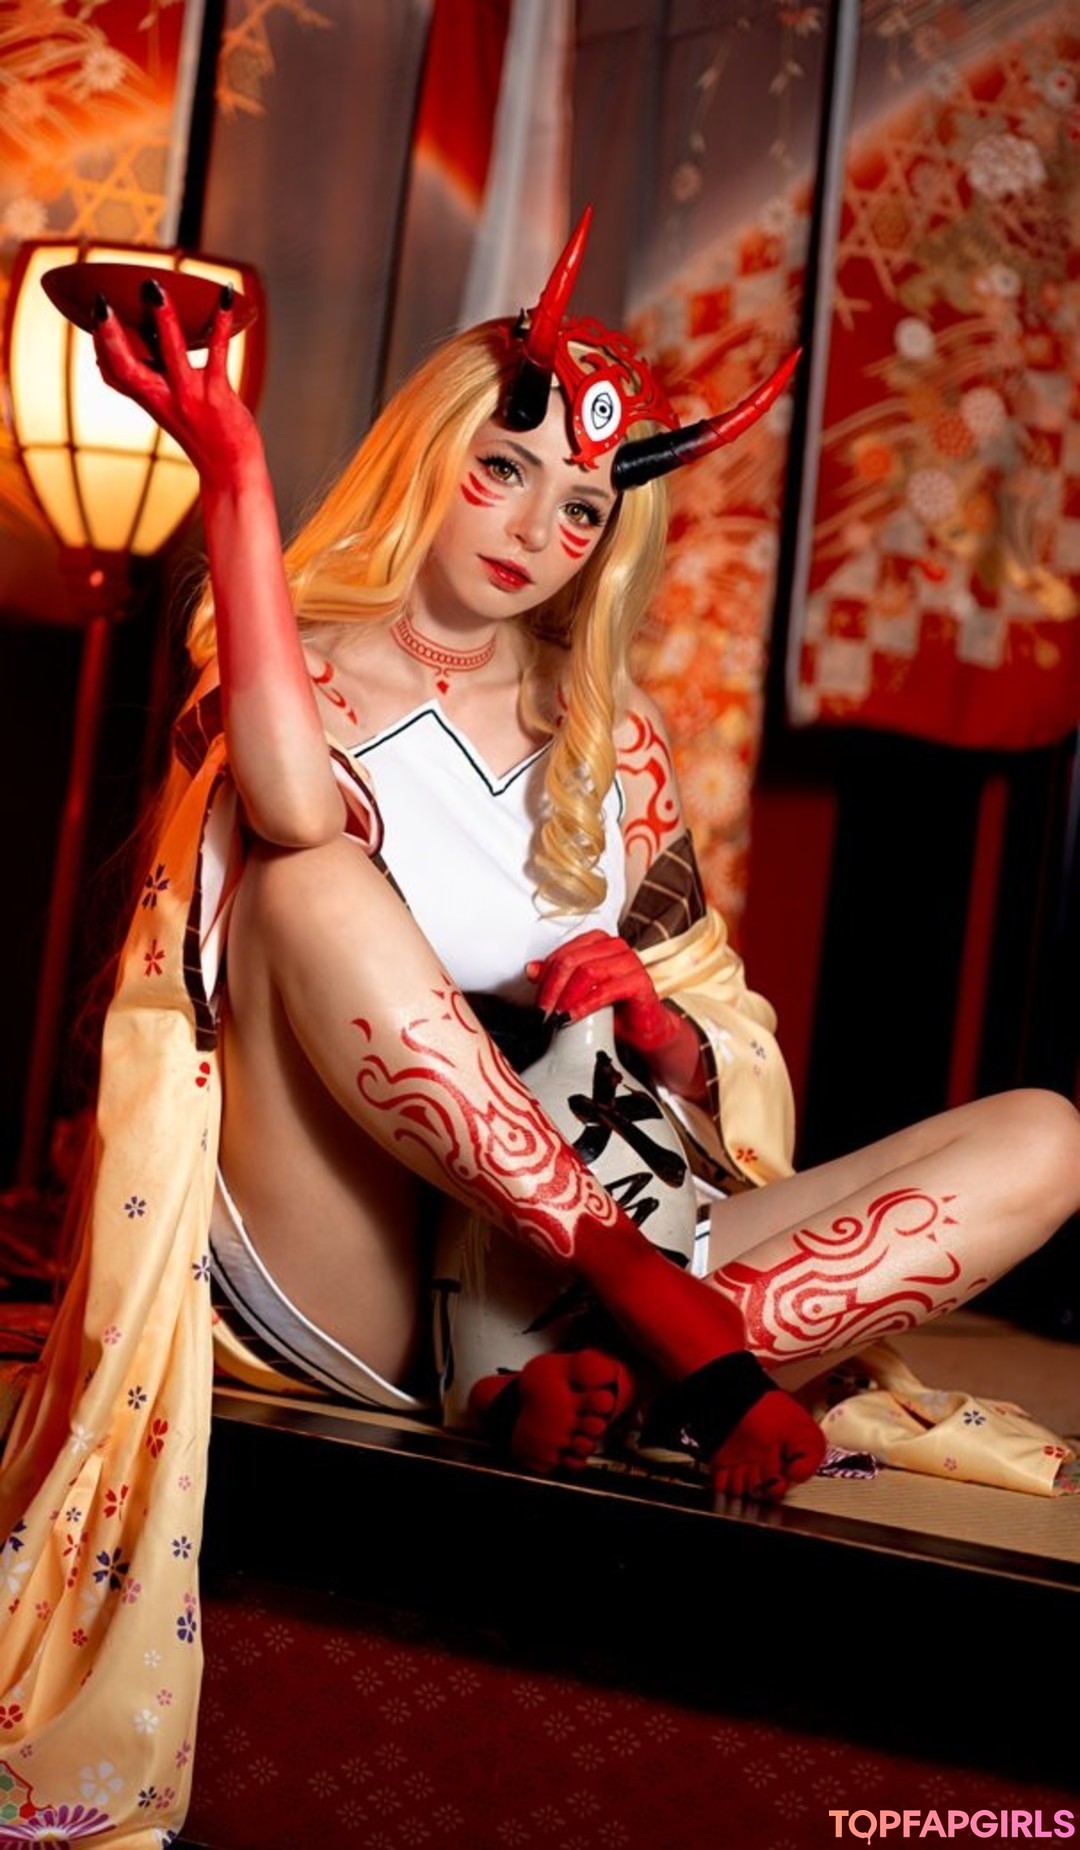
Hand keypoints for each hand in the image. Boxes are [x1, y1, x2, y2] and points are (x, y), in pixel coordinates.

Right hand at [91, 279, 261, 490]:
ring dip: (163, 320)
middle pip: (126, 367)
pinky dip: (220, 323)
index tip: (94, 314)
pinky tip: (225, 296)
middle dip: (110, 334)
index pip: (113, 374)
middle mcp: (163, 399)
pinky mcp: (217, 395)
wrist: (231, 470)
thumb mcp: (171, 410)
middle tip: (100, 301)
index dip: (100, 345)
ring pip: (171, 354)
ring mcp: (190, 397)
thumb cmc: (204, 434)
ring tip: (156, 289)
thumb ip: (155, 383)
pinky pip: (218, 353)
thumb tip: (147, 350)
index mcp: (149, 400)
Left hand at [527, 930, 675, 1050]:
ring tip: (556, 1015)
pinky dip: (585, 1004)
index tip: (538, 999)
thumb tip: (531, 969)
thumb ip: (557, 978)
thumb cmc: (613, 1008)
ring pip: (587, 971)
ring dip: (566, 995)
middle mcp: (615, 946)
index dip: (546, 976)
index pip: (563, 952)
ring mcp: (630, 961)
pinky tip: (573, 1016)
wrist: (642, 1030)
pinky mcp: (640, 981)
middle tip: (543, 1010)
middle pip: (572, 960)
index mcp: (599, 941)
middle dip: (552, 987)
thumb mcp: (578, 992)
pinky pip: (606, 990)